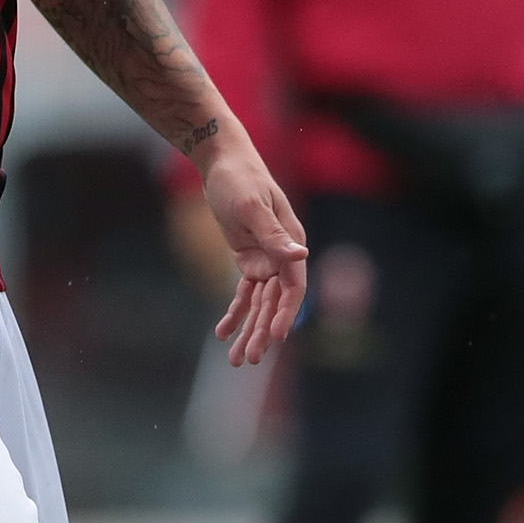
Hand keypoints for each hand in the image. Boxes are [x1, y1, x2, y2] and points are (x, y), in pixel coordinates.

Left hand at [198, 148, 308, 366]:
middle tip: (248, 360)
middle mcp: (282, 255)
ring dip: (248, 330)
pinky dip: (234, 312)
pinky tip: (222, 333)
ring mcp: (265, 259)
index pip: (294, 288)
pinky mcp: (248, 259)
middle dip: (262, 332)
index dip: (286, 314)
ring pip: (259, 303)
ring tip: (236, 360)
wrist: (222, 161)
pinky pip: (244, 292)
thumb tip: (301, 254)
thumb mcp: (252, 206)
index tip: (274, 337)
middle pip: (275, 303)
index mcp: (291, 242)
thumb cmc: (239, 179)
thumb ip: (274, 234)